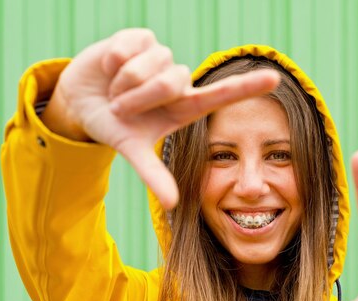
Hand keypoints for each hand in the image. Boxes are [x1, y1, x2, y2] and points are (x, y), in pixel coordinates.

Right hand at [41, 28, 279, 208]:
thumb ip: (153, 175)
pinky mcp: (141, 37)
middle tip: (122, 107)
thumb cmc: (115, 125)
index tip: (275, 79)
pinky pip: (130, 47)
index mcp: (185, 106)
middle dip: (139, 98)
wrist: (82, 101)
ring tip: (115, 90)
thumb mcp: (132, 150)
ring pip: (149, 66)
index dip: (247, 87)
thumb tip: (173, 204)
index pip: (222, 94)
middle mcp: (178, 79)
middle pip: (171, 81)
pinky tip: (109, 67)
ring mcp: (161, 56)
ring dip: (123, 83)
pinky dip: (112, 61)